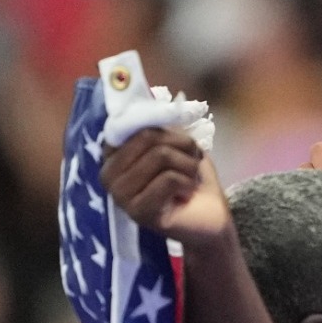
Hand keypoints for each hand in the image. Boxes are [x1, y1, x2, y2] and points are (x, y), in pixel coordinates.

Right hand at [100, 127, 229, 247]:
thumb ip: (159, 124)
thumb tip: (152, 103)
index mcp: (112, 153)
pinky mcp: (138, 212)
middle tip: (192, 162)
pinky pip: (169, 179)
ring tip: (189, 180)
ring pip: (160, 156)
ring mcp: (120, 195)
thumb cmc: (191, 178)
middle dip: (183, 146)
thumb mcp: (177, 143)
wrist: (213, 218)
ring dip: (188, 166)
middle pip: (149, 137)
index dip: (167, 130)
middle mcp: (108, 174)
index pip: (134, 123)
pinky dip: (188, 182)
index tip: (182, 145)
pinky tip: (186, 195)